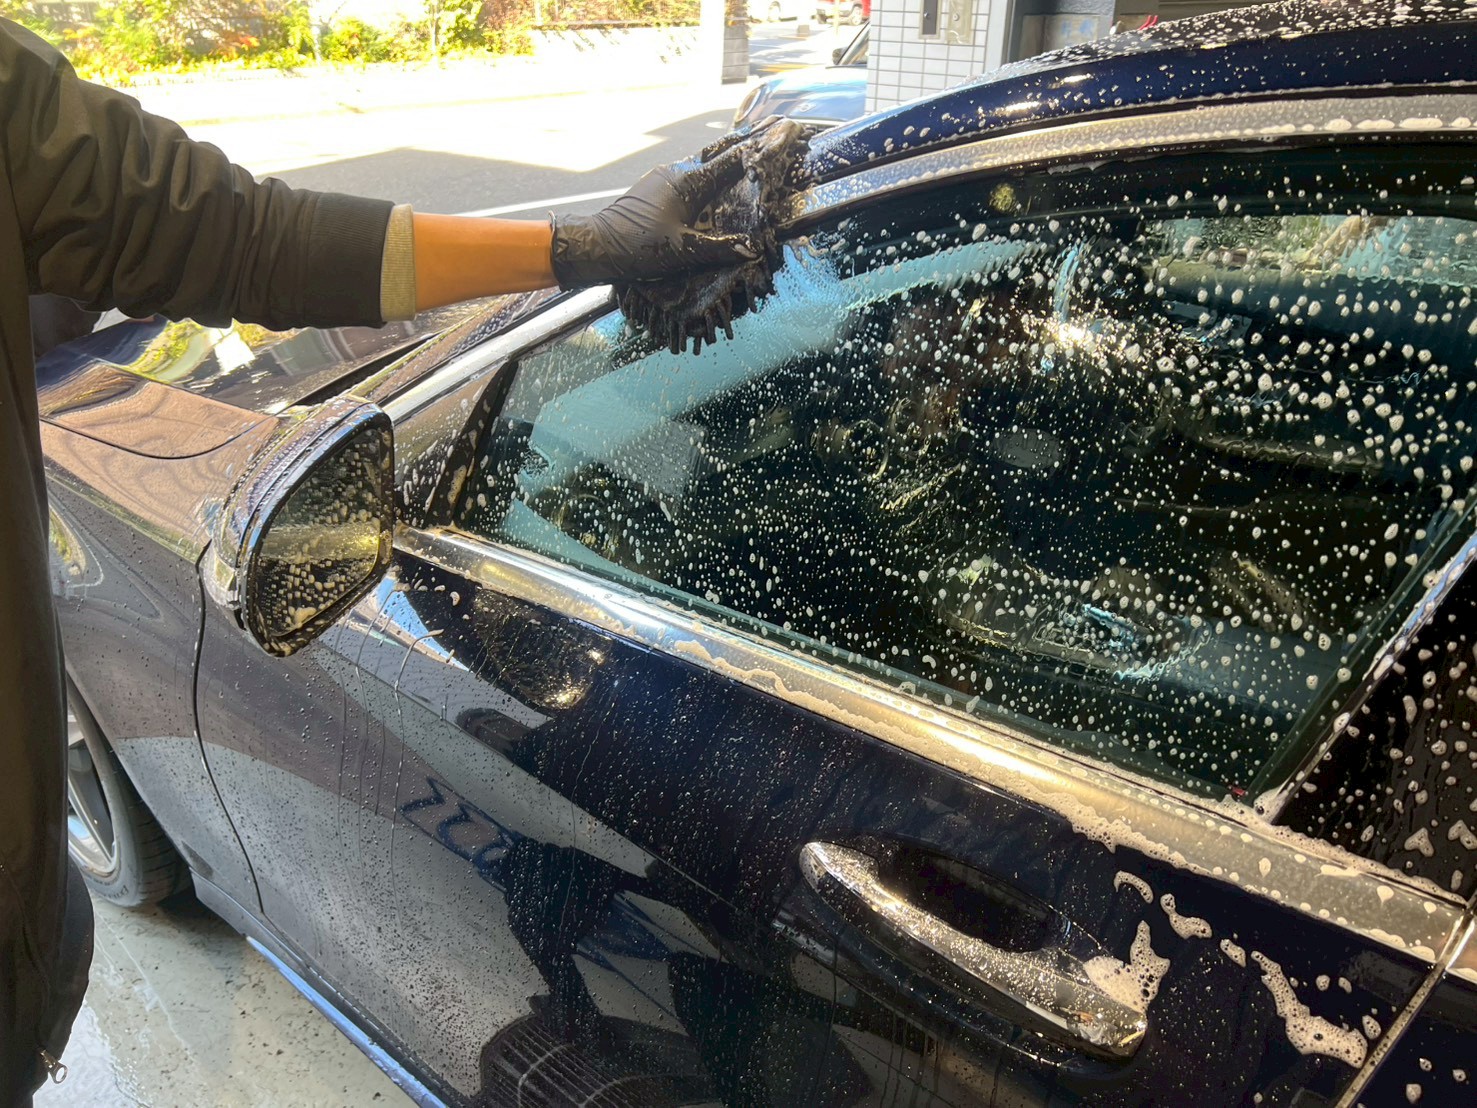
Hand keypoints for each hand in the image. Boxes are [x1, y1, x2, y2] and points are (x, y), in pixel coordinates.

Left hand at [549, 124, 775, 288]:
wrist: (594, 245)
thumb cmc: (636, 247)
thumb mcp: (681, 252)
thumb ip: (718, 248)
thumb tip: (751, 248)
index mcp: (688, 183)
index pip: (732, 160)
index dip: (760, 146)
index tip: (783, 130)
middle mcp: (678, 173)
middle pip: (719, 151)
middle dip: (748, 140)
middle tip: (773, 125)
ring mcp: (664, 177)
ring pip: (704, 160)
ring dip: (728, 154)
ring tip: (751, 145)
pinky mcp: (656, 186)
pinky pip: (691, 172)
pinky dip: (711, 169)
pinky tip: (717, 176)